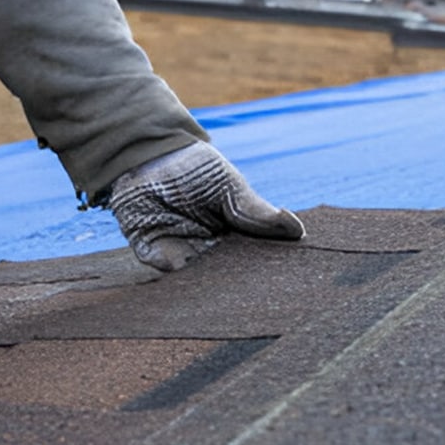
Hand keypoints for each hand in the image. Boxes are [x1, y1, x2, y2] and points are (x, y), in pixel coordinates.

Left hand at [107, 140, 304, 271]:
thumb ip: (257, 212)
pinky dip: (177, 274)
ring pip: (199, 280)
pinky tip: (190, 271)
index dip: (265, 271)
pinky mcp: (154, 255)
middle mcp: (209, 251)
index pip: (253, 261)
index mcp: (232, 237)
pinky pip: (167, 272)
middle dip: (238, 285)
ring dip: (208, 284)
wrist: (148, 153)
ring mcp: (182, 255)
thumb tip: (297, 230)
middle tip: (254, 291)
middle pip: (228, 277)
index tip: (286, 281)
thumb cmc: (192, 167)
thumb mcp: (230, 186)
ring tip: (223, 283)